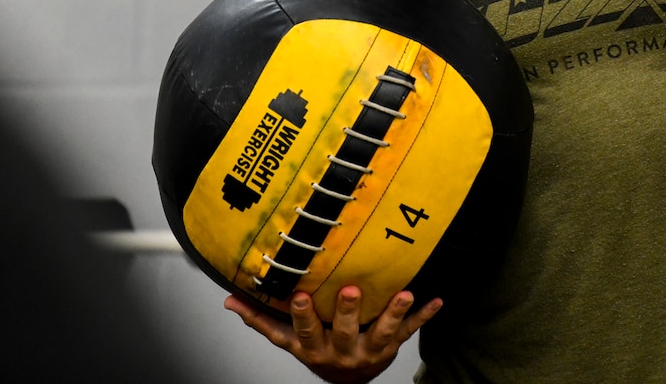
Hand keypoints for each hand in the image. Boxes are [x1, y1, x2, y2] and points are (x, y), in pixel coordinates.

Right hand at [224, 286, 442, 383]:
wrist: (348, 381)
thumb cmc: (316, 349)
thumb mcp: (287, 339)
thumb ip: (261, 319)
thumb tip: (229, 299)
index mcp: (313, 348)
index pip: (303, 333)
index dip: (302, 316)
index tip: (300, 295)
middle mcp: (341, 352)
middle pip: (342, 332)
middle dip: (346, 312)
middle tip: (349, 290)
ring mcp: (369, 350)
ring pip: (382, 333)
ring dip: (394, 313)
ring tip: (404, 293)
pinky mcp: (391, 346)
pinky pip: (409, 332)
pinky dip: (423, 317)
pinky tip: (436, 300)